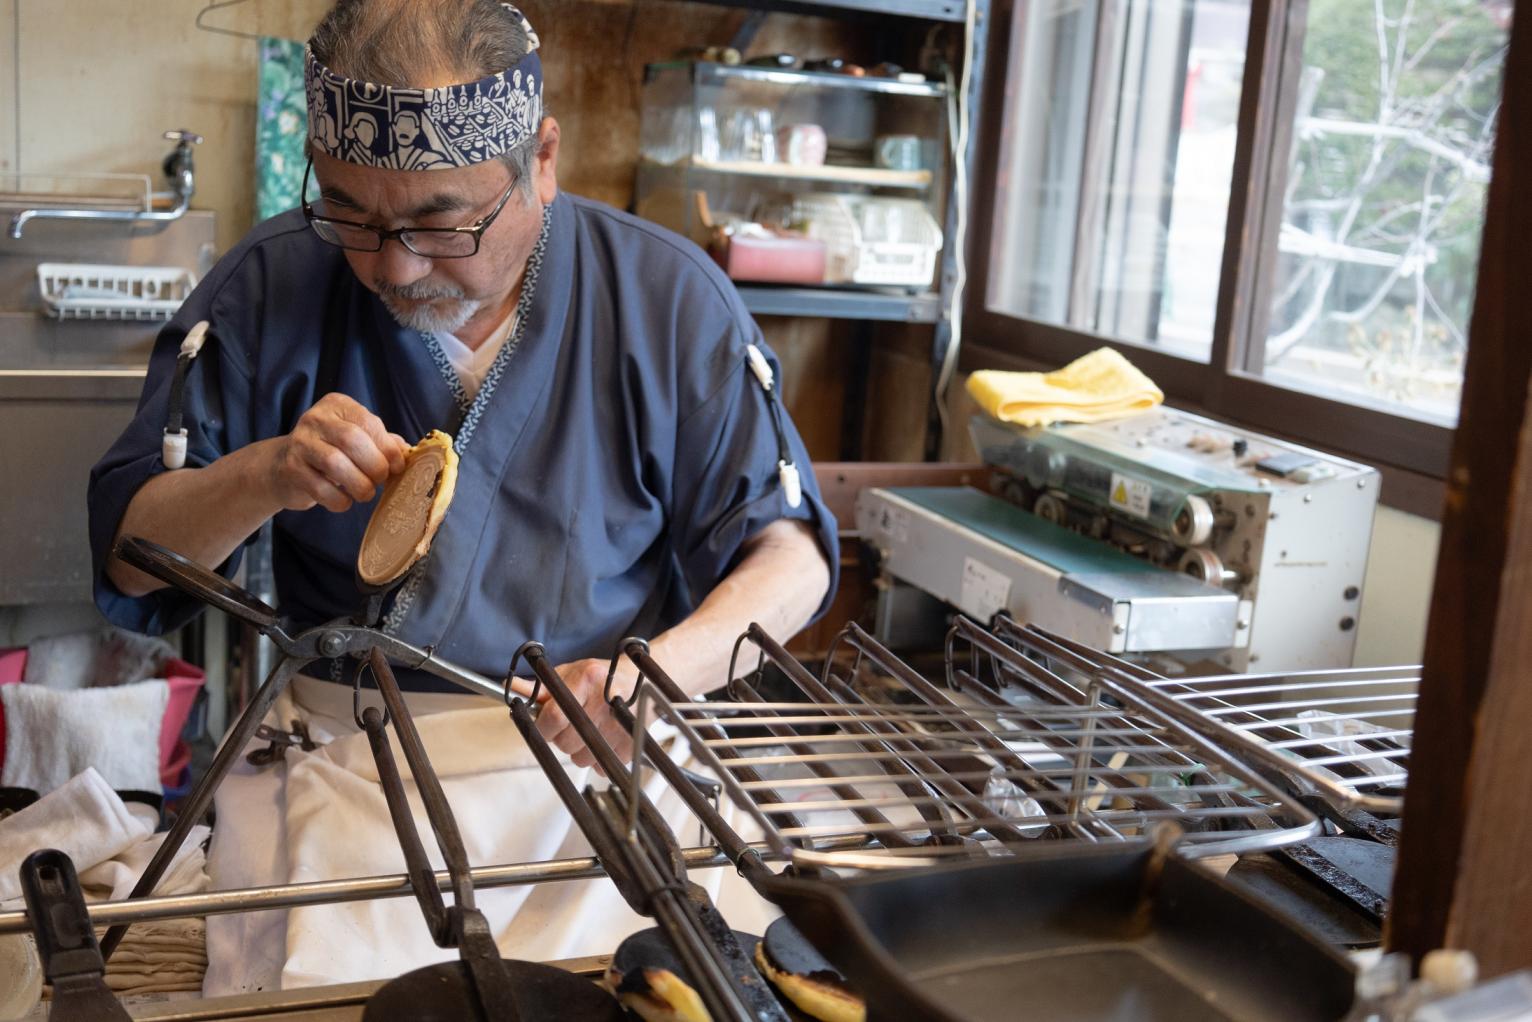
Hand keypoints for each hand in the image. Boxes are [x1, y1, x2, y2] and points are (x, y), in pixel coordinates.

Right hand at [265, 393, 408, 511]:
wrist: (284, 467)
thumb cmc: (332, 451)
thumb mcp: (358, 439)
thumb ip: (384, 443)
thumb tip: (410, 453)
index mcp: (338, 405)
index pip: (369, 423)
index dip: (388, 449)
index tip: (397, 468)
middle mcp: (316, 418)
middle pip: (352, 440)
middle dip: (374, 466)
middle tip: (380, 481)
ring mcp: (299, 442)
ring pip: (335, 463)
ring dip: (359, 484)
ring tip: (365, 493)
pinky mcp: (290, 468)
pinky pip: (320, 488)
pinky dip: (339, 500)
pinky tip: (344, 501)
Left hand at [535, 658, 637, 769]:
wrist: (639, 680)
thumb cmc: (599, 678)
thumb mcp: (570, 674)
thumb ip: (541, 687)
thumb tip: (511, 687)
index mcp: (586, 679)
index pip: (554, 717)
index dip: (544, 729)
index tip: (546, 728)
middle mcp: (604, 700)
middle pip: (566, 742)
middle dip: (563, 739)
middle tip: (573, 726)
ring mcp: (620, 723)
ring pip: (582, 759)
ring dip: (581, 751)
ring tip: (591, 732)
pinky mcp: (631, 741)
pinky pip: (601, 767)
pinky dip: (599, 760)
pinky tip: (605, 740)